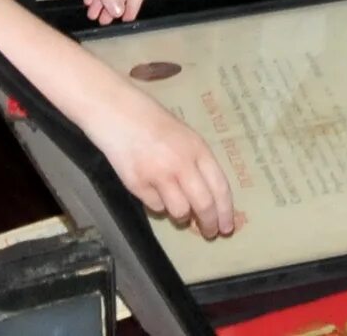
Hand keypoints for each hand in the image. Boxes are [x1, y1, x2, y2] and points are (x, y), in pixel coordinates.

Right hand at [78, 79, 237, 237]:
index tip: (228, 227)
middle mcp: (181, 164)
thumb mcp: (186, 137)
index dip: (226, 211)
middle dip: (209, 224)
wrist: (119, 114)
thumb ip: (197, 164)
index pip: (219, 188)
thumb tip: (205, 200)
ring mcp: (158, 176)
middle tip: (210, 233)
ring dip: (182, 217)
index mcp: (198, 150)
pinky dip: (159, 206)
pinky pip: (155, 208)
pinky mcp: (137, 186)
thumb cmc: (156, 124)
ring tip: (180, 211)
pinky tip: (155, 194)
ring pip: (179, 212)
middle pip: (203, 205)